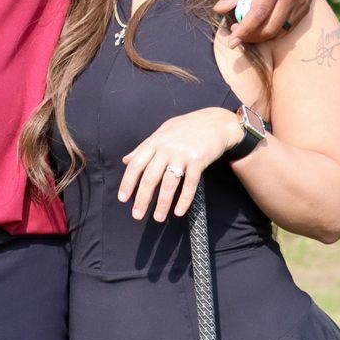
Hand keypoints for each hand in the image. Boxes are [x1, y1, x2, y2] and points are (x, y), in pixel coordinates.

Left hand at [118, 108, 241, 221]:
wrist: (216, 122)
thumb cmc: (187, 127)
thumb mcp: (163, 132)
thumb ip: (144, 147)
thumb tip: (126, 161)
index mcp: (155, 141)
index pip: (136, 164)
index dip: (128, 182)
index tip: (123, 198)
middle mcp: (167, 148)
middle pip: (150, 177)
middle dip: (142, 198)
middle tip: (137, 215)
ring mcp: (183, 154)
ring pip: (169, 183)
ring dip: (162, 203)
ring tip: (158, 218)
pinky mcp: (198, 161)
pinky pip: (189, 184)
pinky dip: (184, 199)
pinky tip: (179, 211)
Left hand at [215, 0, 313, 47]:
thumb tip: (219, 9)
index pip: (258, 14)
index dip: (244, 31)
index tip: (232, 42)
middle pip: (270, 27)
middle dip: (251, 37)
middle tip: (237, 34)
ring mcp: (300, 1)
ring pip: (280, 30)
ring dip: (262, 36)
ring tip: (248, 29)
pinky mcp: (306, 6)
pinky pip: (290, 27)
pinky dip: (275, 31)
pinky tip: (263, 25)